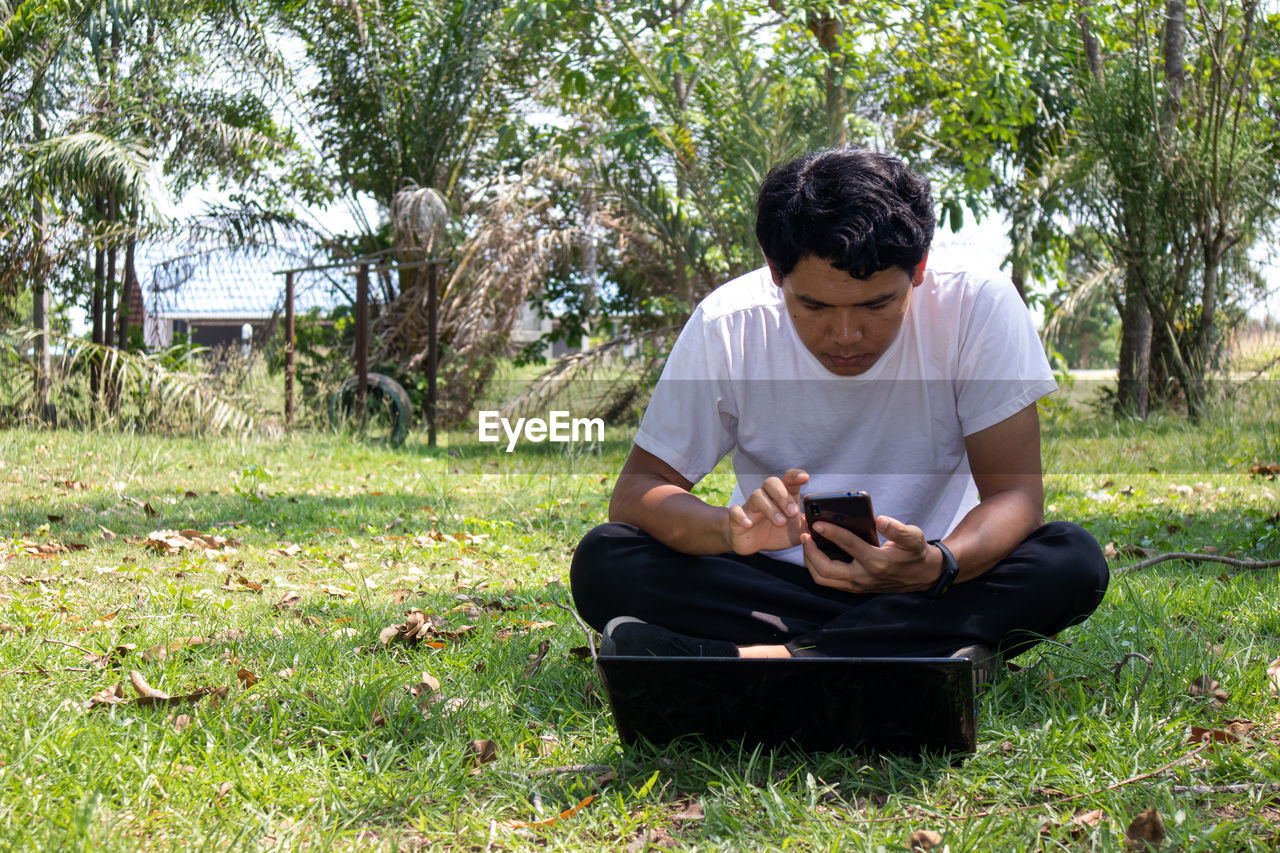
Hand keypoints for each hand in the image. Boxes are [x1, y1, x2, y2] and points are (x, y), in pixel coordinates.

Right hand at [724, 469, 808, 554]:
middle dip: (783, 495)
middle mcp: (767, 497)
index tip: (805, 477)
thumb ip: (809, 525)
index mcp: (783, 497)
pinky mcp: (737, 518)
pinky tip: (749, 524)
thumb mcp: (797, 531)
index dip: (796, 475)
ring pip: (757, 496)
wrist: (752, 543)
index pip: (789, 480)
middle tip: (793, 512)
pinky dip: (742, 516)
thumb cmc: (776, 533)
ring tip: (780, 522)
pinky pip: (735, 512)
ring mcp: (751, 506)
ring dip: (770, 508)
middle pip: (771, 482)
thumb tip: (823, 522)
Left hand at [801, 514, 943, 593]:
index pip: (848, 545)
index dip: (831, 532)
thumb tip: (880, 520)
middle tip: (804, 533)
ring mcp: (857, 585)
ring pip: (823, 578)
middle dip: (810, 551)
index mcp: (876, 562)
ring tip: (806, 541)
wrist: (922, 576)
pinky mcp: (854, 587)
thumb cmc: (916, 553)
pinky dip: (816, 566)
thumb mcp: (914, 538)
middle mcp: (863, 577)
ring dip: (810, 560)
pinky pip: (828, 580)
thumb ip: (898, 530)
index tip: (817, 523)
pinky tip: (814, 551)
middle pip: (826, 569)